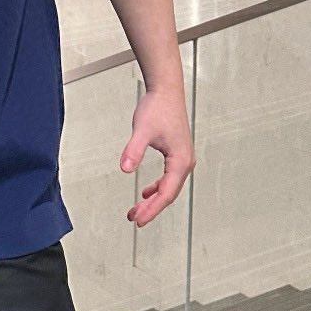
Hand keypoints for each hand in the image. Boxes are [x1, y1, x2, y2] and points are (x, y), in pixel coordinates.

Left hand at [121, 80, 194, 226]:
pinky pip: (168, 178)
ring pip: (168, 187)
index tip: (139, 220)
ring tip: (137, 209)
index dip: (152, 209)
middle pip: (168, 194)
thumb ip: (133, 150)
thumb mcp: (142, 131)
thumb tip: (125, 168)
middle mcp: (185, 162)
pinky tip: (146, 192)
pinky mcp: (176, 153)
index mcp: (180, 161)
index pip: (166, 193)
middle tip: (134, 218)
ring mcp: (182, 158)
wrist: (166, 90)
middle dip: (151, 208)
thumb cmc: (159, 107)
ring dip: (153, 200)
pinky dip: (157, 188)